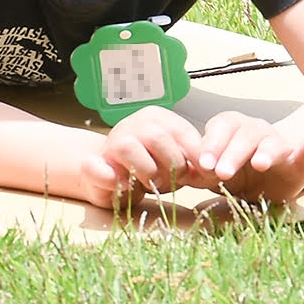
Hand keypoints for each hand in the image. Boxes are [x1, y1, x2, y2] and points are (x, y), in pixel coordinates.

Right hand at [80, 107, 205, 208]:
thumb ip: (194, 163)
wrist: (110, 174)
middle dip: (171, 164)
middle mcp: (133, 124)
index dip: (197, 155)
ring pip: (128, 148)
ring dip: (145, 172)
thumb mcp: (176, 160)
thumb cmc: (151, 167)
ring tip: (150, 184)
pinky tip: (121, 185)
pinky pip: (97, 168)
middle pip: (157, 137)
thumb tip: (211, 171)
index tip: (205, 175)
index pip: (182, 131)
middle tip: (173, 181)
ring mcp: (110, 143)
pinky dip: (109, 178)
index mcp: (157, 118)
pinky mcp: (92, 165)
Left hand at [194, 111, 303, 205]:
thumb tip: (188, 172)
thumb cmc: (235, 173)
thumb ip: (202, 171)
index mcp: (231, 127)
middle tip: (221, 173)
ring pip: (271, 143)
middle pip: (243, 135)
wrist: (266, 182)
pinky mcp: (298, 163)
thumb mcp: (215, 173)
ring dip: (265, 151)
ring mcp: (277, 144)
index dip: (211, 145)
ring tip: (260, 163)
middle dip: (231, 154)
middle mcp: (255, 130)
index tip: (203, 165)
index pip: (220, 128)